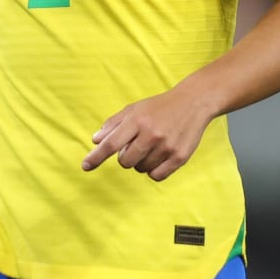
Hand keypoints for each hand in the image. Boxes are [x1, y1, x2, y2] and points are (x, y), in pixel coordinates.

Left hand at [82, 85, 214, 181]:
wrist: (194, 102)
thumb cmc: (160, 106)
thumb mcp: (135, 109)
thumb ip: (114, 124)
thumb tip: (95, 141)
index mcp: (138, 120)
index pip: (111, 144)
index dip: (96, 157)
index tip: (85, 166)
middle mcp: (152, 134)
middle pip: (125, 162)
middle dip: (126, 157)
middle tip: (137, 145)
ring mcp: (166, 146)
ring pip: (141, 169)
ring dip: (142, 162)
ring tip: (153, 146)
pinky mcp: (179, 157)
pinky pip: (156, 176)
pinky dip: (154, 170)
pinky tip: (160, 156)